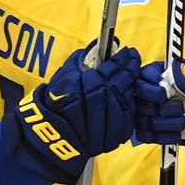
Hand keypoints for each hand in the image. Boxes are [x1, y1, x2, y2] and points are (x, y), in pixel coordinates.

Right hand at [4, 44, 141, 181]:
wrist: (51, 136)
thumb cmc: (56, 103)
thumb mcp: (64, 75)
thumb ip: (81, 60)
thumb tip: (96, 48)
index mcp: (89, 84)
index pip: (115, 68)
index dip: (125, 59)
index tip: (130, 53)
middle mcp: (101, 101)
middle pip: (124, 82)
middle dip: (130, 70)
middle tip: (132, 62)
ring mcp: (110, 121)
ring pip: (128, 100)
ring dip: (130, 89)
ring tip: (128, 81)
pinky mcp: (115, 136)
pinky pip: (127, 118)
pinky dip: (127, 107)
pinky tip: (124, 100)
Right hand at [135, 59, 184, 170]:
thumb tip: (171, 70)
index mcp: (182, 76)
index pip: (150, 73)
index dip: (149, 83)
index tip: (162, 94)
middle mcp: (171, 92)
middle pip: (142, 96)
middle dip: (157, 106)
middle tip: (180, 111)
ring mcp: (167, 112)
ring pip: (144, 115)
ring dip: (161, 122)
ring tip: (183, 124)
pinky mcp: (166, 131)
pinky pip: (147, 133)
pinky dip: (159, 136)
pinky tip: (176, 137)